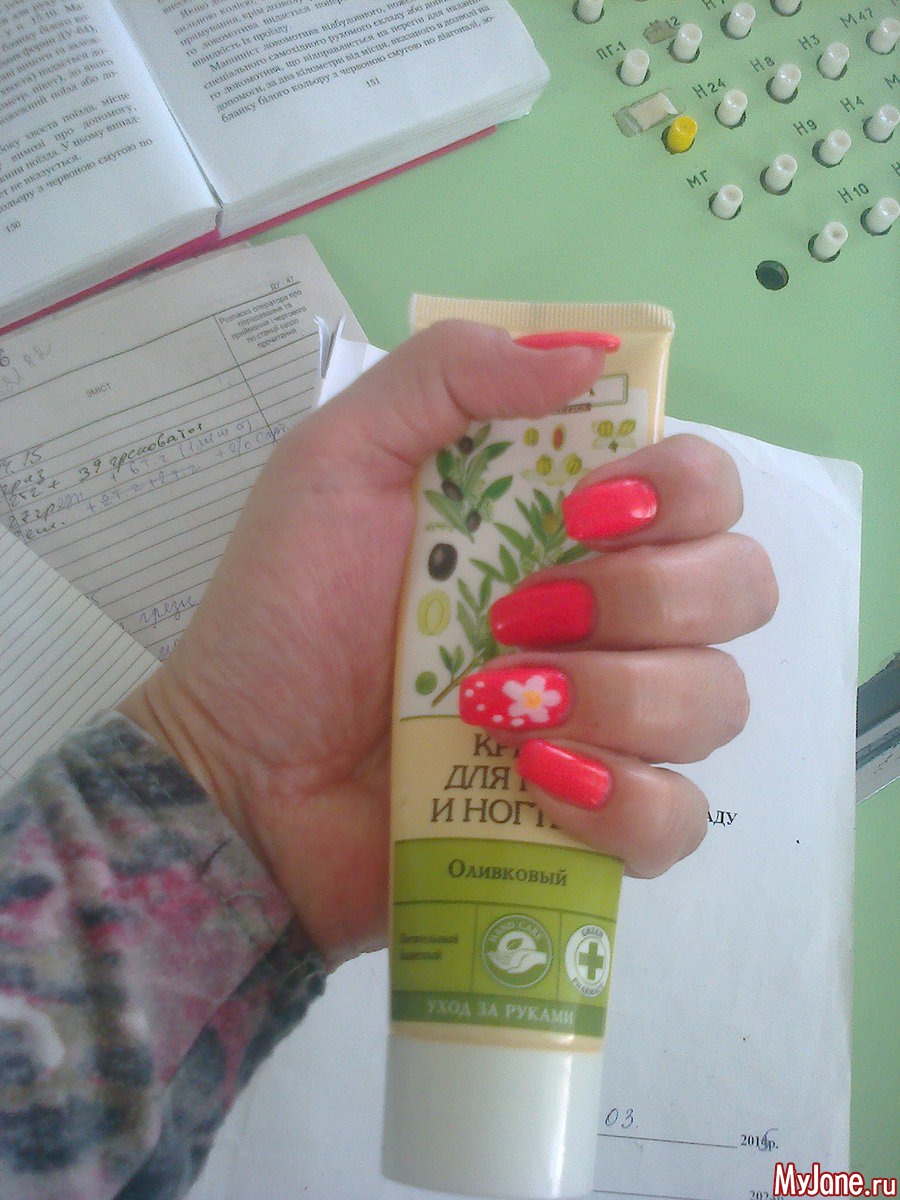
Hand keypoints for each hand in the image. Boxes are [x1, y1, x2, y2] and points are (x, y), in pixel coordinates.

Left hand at [119, 321, 776, 966]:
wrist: (240, 770)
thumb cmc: (287, 611)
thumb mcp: (339, 460)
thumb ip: (448, 377)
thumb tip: (587, 355)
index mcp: (568, 529)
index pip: (706, 488)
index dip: (679, 492)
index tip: (584, 513)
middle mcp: (612, 620)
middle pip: (740, 587)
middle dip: (647, 599)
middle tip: (520, 616)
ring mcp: (611, 727)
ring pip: (716, 701)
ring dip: (616, 698)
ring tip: (488, 706)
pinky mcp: (593, 823)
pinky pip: (678, 817)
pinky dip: (619, 801)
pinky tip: (531, 780)